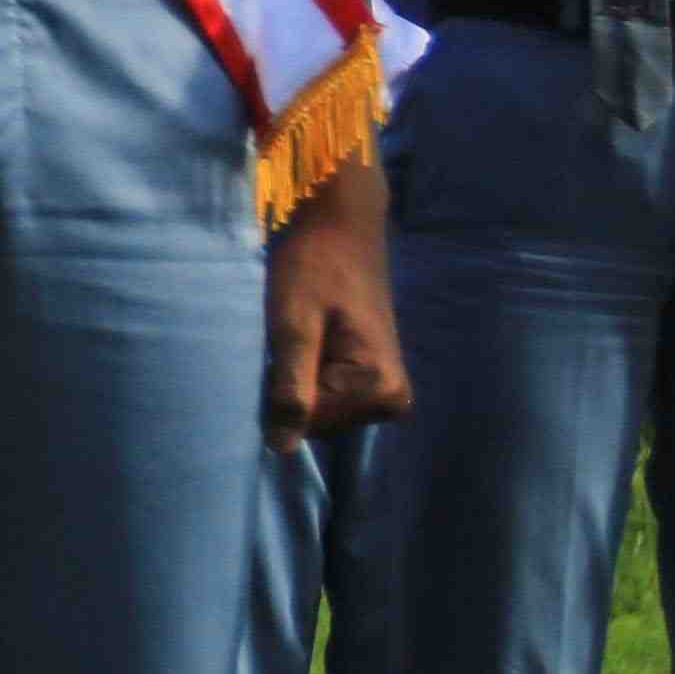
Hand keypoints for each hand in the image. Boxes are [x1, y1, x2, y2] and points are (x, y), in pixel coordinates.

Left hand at [263, 159, 407, 449]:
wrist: (341, 223)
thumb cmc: (314, 266)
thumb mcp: (293, 326)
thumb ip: (289, 390)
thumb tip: (281, 450)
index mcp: (380, 387)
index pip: (309, 423)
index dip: (281, 390)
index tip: (283, 346)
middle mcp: (393, 398)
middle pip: (319, 421)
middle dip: (293, 386)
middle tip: (293, 335)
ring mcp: (388, 390)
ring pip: (321, 409)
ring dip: (300, 378)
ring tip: (303, 332)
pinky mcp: (376, 378)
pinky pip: (330, 394)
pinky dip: (309, 373)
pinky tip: (312, 339)